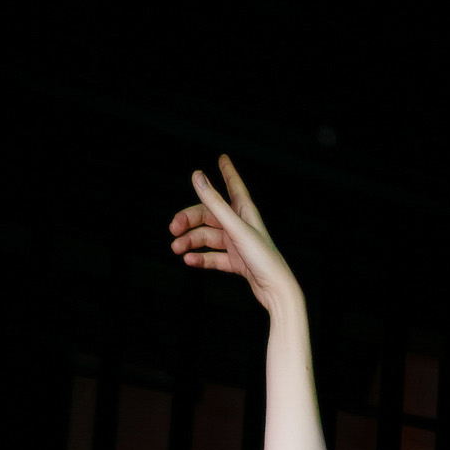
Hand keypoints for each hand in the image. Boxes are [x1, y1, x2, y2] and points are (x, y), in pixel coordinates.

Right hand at [169, 155, 299, 314]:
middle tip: (173, 229)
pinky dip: (201, 258)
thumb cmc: (263, 258)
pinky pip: (214, 257)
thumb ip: (215, 202)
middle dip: (189, 221)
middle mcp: (241, 226)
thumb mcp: (235, 228)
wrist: (276, 291)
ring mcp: (238, 245)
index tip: (223, 159)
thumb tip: (198, 176)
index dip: (228, 172)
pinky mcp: (237, 262)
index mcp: (246, 213)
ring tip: (177, 248)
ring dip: (191, 242)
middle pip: (210, 216)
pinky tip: (189, 260)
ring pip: (209, 238)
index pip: (234, 186)